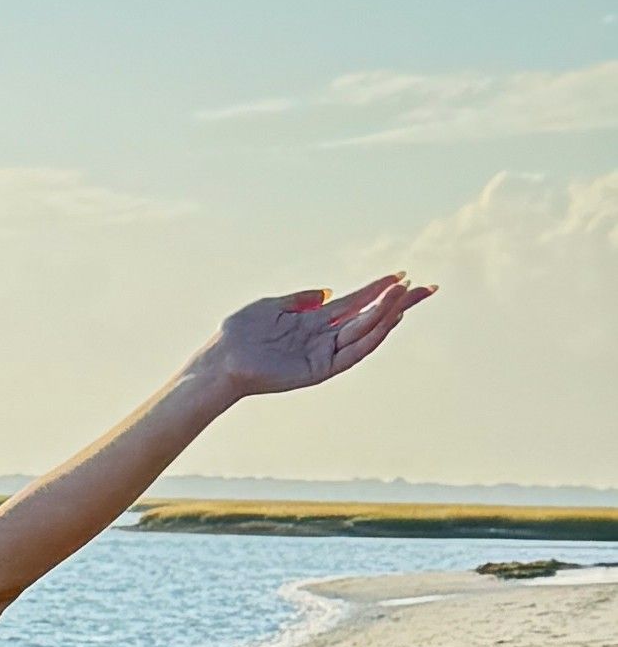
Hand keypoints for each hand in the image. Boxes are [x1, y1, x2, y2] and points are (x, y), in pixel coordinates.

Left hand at [202, 275, 430, 402]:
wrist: (221, 359)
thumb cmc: (240, 333)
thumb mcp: (272, 306)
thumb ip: (301, 299)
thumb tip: (329, 292)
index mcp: (314, 320)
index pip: (356, 302)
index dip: (378, 289)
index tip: (402, 276)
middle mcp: (324, 337)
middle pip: (369, 317)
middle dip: (397, 302)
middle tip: (426, 287)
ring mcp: (324, 354)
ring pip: (365, 333)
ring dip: (387, 314)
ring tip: (406, 295)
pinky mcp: (320, 370)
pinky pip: (351, 353)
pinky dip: (370, 338)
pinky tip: (387, 321)